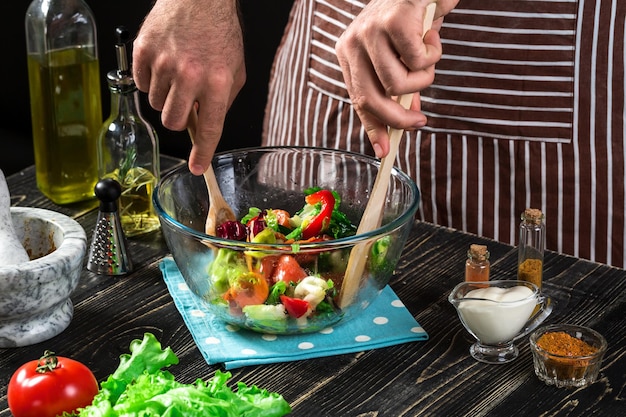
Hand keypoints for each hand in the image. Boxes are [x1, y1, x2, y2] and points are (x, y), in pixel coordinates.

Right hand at [132, 0, 245, 174]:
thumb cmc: (219, 32)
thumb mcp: (235, 70)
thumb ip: (222, 101)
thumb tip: (205, 126)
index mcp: (218, 82)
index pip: (209, 128)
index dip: (202, 153)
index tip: (196, 167)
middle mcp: (191, 75)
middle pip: (174, 122)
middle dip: (180, 118)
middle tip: (185, 102)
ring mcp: (164, 63)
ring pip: (156, 105)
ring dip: (167, 96)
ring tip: (178, 74)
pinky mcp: (144, 51)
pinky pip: (142, 84)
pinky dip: (151, 80)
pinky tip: (164, 64)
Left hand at [335, 0, 458, 157]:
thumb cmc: (413, 17)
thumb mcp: (402, 55)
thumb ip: (401, 84)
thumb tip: (408, 116)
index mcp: (349, 52)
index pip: (357, 98)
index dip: (371, 127)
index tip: (383, 150)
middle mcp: (353, 43)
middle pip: (370, 99)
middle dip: (397, 119)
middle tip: (419, 122)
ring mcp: (370, 32)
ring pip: (398, 84)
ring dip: (423, 79)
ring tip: (430, 57)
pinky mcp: (392, 23)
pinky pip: (418, 62)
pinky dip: (433, 54)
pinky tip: (431, 35)